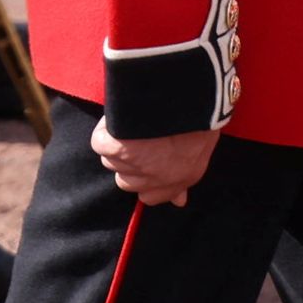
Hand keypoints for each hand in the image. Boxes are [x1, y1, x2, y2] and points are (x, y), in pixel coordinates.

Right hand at [94, 120, 218, 205]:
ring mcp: (135, 166)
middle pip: (125, 182)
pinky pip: (100, 144)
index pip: (151, 197)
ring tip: (127, 124)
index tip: (142, 165)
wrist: (186, 101)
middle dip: (126, 164)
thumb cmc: (200, 120)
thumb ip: (185, 177)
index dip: (143, 181)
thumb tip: (179, 201)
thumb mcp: (202, 151)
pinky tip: (115, 120)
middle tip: (133, 140)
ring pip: (110, 161)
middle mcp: (157, 178)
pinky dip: (103, 131)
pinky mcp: (117, 150)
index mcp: (182, 179)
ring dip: (114, 144)